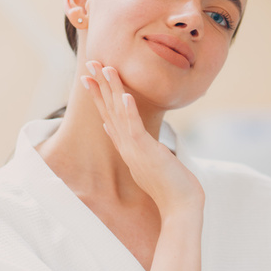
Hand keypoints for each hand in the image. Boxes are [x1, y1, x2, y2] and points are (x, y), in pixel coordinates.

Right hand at [82, 60, 204, 215]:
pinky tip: (126, 95)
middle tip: (90, 63)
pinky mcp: (146, 152)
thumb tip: (117, 133)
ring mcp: (134, 150)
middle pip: (109, 110)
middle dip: (100, 85)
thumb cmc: (170, 186)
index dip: (99, 96)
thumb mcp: (147, 162)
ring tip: (105, 68)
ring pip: (119, 114)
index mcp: (127, 148)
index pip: (109, 116)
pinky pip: (135, 128)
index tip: (90, 78)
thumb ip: (133, 146)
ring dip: (112, 89)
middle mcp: (126, 147)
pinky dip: (130, 111)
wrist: (180, 207)